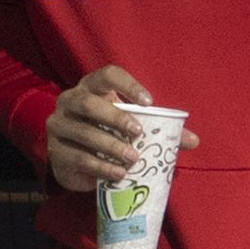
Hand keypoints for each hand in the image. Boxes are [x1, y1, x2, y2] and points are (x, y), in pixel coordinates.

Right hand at [43, 66, 193, 197]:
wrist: (73, 160)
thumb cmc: (106, 135)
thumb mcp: (130, 128)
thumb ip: (160, 131)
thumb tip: (194, 140)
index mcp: (90, 88)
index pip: (106, 75)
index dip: (127, 85)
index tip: (148, 102)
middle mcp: (68, 102)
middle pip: (88, 103)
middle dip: (116, 118)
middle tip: (138, 133)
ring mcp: (58, 126)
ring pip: (83, 132)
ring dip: (111, 146)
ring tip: (133, 159)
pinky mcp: (55, 151)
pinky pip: (79, 157)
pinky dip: (102, 166)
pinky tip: (119, 173)